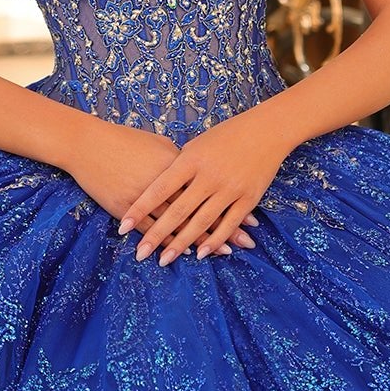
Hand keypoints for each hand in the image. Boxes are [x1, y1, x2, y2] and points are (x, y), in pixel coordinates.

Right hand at [68, 118, 259, 253]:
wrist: (87, 143)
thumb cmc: (125, 140)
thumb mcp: (159, 145)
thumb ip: (182, 160)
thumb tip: (199, 173)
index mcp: (178, 163)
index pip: (211, 190)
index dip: (230, 206)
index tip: (250, 221)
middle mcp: (166, 182)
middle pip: (199, 209)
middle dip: (222, 229)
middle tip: (241, 245)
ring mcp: (145, 196)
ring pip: (176, 224)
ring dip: (196, 241)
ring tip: (215, 255)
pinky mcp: (125, 207)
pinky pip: (149, 228)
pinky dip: (165, 241)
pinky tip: (177, 252)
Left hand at [117, 110, 287, 264]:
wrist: (266, 130)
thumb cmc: (226, 135)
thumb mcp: (197, 145)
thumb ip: (179, 167)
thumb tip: (157, 186)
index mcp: (191, 160)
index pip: (159, 188)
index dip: (140, 208)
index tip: (123, 226)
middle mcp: (209, 176)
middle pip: (177, 210)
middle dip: (157, 235)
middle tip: (140, 254)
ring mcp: (229, 188)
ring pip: (201, 222)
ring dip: (182, 244)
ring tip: (165, 260)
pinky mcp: (248, 198)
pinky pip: (228, 224)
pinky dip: (214, 241)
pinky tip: (200, 254)